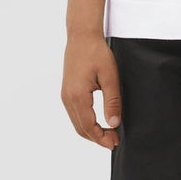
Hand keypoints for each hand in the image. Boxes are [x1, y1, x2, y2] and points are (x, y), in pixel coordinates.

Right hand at [61, 34, 122, 149]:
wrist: (82, 37)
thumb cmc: (96, 53)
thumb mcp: (110, 77)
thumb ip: (112, 101)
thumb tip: (114, 123)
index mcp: (78, 95)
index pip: (89, 126)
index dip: (102, 138)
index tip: (115, 142)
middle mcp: (68, 98)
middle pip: (80, 128)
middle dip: (97, 138)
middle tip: (114, 141)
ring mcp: (65, 95)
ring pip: (77, 123)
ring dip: (92, 132)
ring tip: (109, 134)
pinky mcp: (67, 92)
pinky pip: (75, 114)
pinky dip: (86, 123)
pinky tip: (99, 123)